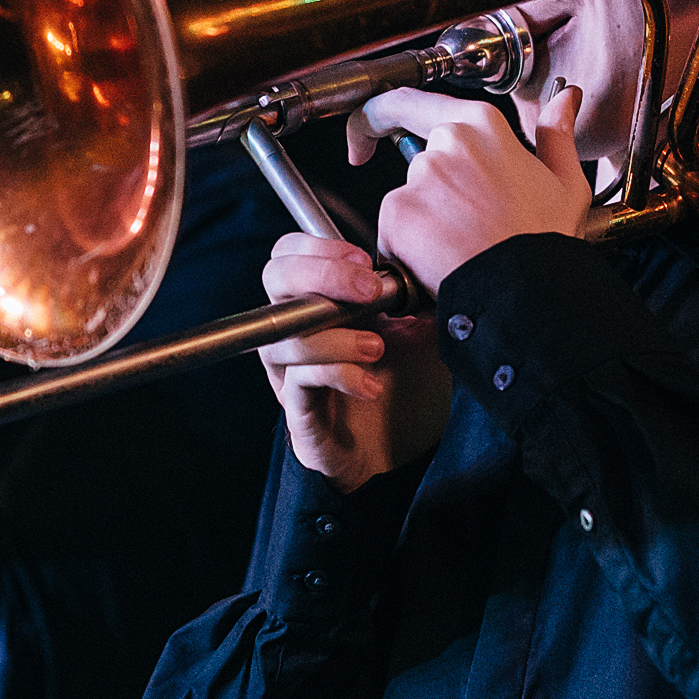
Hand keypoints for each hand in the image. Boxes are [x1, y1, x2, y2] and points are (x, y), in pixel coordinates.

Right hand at [259, 234, 452, 488]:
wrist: (401, 449)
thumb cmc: (401, 385)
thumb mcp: (414, 329)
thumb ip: (410, 296)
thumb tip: (423, 264)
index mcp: (317, 302)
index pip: (288, 255)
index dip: (318, 248)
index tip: (364, 261)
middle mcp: (295, 330)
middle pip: (275, 279)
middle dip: (321, 275)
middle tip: (369, 291)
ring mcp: (290, 369)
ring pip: (286, 334)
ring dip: (336, 336)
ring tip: (376, 348)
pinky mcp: (297, 407)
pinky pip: (301, 379)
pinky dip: (338, 374)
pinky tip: (370, 384)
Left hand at [362, 85, 589, 291]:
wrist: (526, 292)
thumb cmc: (544, 242)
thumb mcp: (565, 182)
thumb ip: (556, 134)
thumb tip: (566, 100)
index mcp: (482, 125)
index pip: (410, 104)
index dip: (380, 117)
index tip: (369, 135)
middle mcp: (445, 143)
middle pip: (418, 164)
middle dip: (433, 194)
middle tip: (464, 226)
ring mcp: (419, 178)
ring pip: (407, 198)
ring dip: (424, 223)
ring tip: (464, 246)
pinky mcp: (397, 213)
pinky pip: (392, 230)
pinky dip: (407, 249)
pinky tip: (443, 260)